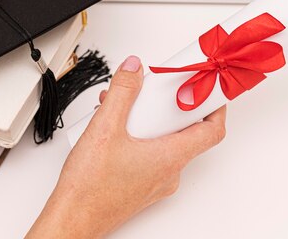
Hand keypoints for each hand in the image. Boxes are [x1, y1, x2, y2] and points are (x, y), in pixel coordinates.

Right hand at [28, 56, 226, 238]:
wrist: (73, 218)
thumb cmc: (89, 188)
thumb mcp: (105, 127)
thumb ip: (123, 92)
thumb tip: (134, 68)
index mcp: (170, 158)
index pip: (211, 130)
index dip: (214, 105)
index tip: (208, 87)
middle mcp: (169, 172)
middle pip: (185, 131)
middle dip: (168, 106)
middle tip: (154, 91)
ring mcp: (156, 181)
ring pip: (164, 142)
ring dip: (147, 120)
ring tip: (119, 109)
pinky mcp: (142, 185)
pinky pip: (151, 154)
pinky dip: (139, 136)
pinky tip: (113, 129)